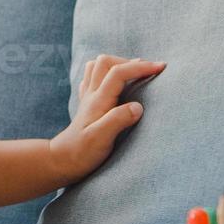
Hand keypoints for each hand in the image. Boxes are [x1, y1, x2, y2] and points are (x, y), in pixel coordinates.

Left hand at [48, 55, 164, 183]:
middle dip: (129, 62)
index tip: (161, 68)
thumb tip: (138, 106)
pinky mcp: (87, 104)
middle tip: (150, 70)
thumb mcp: (101, 139)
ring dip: (117, 64)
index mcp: (98, 101)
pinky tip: (115, 82)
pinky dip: (106, 73)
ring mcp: (87, 98)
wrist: (62, 161)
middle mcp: (91, 95)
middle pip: (106, 62)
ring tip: (135, 72)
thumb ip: (118, 120)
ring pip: (97, 66)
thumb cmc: (82, 153)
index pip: (119, 73)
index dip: (140, 67)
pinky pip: (92, 78)